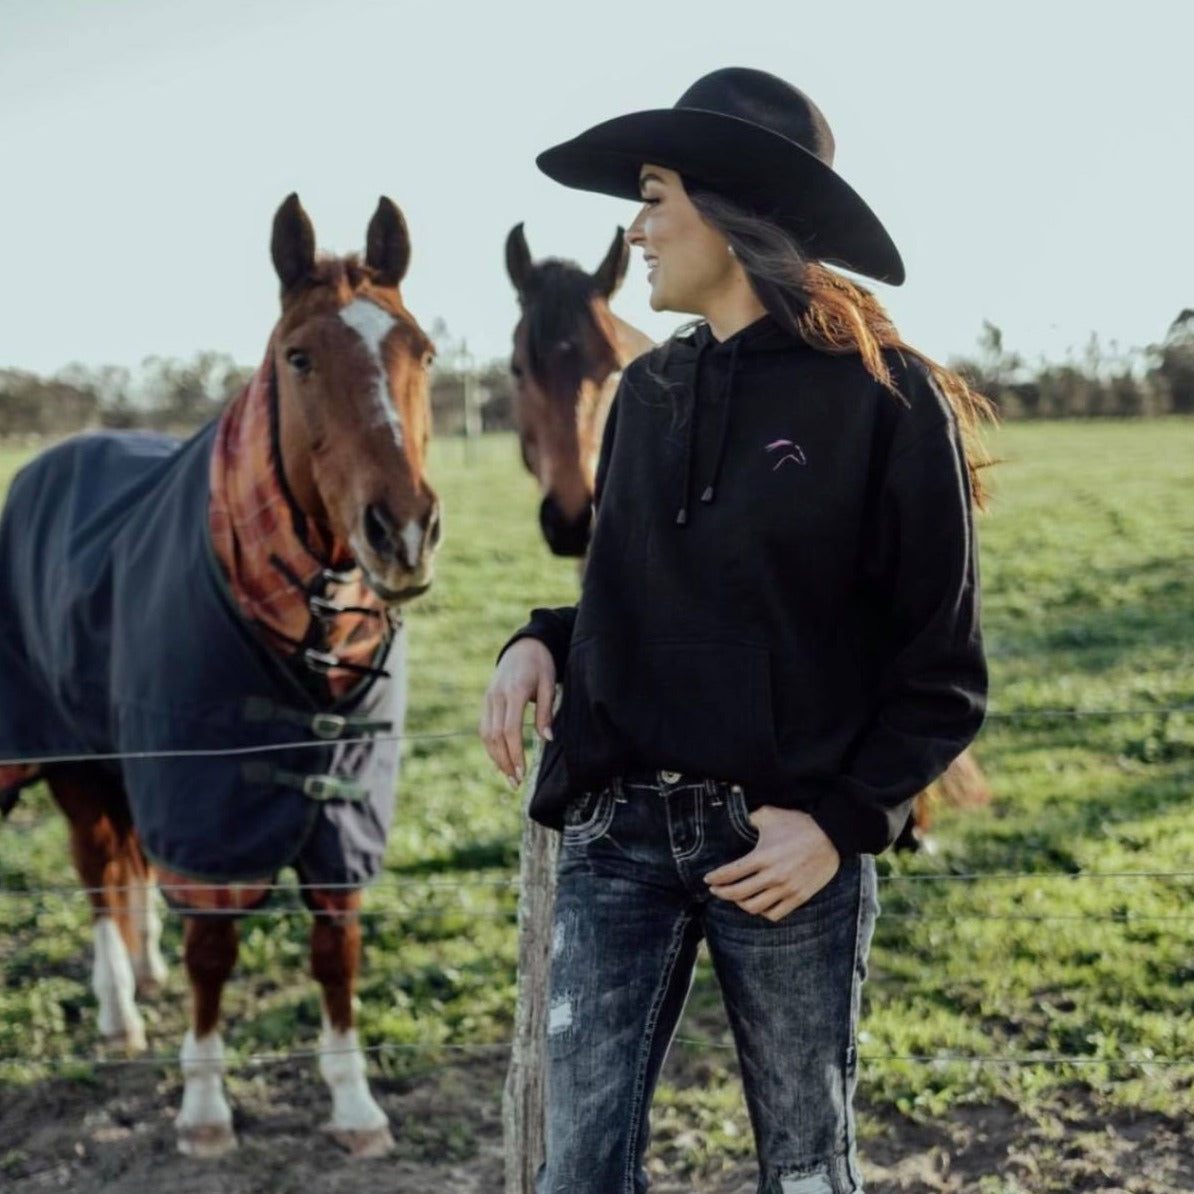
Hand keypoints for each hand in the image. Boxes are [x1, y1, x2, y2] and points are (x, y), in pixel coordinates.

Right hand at [479, 638, 555, 785]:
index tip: (522, 773)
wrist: (524, 644)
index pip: (510, 730)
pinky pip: (484, 727)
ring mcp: (489, 698)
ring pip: (486, 734)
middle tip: (515, 783)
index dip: (515, 754)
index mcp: (514, 692)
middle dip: (504, 762)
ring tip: (508, 777)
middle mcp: (497, 696)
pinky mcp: (486, 700)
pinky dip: (490, 746)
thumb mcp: (549, 684)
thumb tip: (547, 740)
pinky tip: (499, 761)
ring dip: (495, 758)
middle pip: (495, 736)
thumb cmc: (541, 664)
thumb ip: (546, 712)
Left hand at [704, 806, 839, 921]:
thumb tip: (737, 819)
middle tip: (715, 890)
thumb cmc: (800, 824)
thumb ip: (751, 818)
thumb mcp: (770, 815)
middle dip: (722, 893)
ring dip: (740, 904)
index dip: (715, 878)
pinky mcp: (798, 898)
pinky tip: (758, 904)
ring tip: (736, 897)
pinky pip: (774, 914)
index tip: (708, 879)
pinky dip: (762, 912)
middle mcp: (772, 876)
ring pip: (754, 907)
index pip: (730, 873)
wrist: (832, 837)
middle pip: (737, 894)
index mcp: (762, 857)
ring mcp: (786, 889)